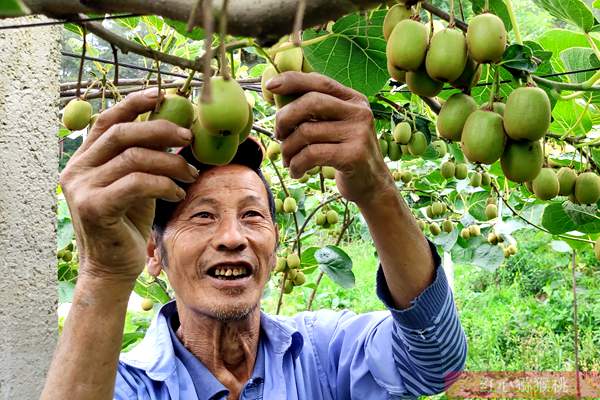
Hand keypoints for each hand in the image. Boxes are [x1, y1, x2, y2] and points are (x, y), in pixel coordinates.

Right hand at [59, 88, 197, 281]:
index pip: (107, 120)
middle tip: (189, 138)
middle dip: (160, 130)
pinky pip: (136, 183)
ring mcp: (82, 188)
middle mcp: (77, 169)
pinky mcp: (94, 207)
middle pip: (121, 134)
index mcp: (85, 159)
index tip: (162, 94)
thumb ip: (145, 159)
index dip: (134, 103)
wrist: (113, 266)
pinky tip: (178, 193)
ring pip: (133, 158)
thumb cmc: (128, 224)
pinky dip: (164, 184)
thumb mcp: (137, 184)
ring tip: (191, 174)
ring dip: (170, 163)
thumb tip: (174, 130)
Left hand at [266, 72, 394, 205]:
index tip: (270, 86)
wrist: (371, 184)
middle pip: (310, 102)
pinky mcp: (353, 156)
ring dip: (288, 149)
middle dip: (285, 118)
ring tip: (288, 160)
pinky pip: (311, 154)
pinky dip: (296, 164)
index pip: (320, 82)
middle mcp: (359, 112)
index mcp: (354, 99)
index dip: (293, 80)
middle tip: (278, 136)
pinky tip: (296, 172)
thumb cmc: (344, 153)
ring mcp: (359, 133)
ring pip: (306, 132)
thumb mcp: (335, 126)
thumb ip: (315, 111)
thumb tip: (277, 94)